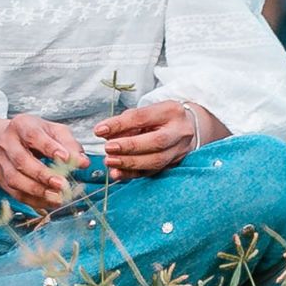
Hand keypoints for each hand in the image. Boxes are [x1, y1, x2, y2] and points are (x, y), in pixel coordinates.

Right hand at [0, 114, 86, 212]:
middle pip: (22, 161)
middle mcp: (7, 143)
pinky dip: (32, 200)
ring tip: (57, 197)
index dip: (50, 148)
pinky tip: (49, 202)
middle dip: (43, 175)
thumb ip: (70, 145)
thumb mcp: (55, 131)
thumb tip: (83, 162)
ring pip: (15, 179)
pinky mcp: (0, 178)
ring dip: (37, 190)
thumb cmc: (37, 134)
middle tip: (62, 184)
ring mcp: (1, 162)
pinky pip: (14, 193)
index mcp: (22, 125)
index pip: (34, 136)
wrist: (9, 139)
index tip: (65, 158)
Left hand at [94, 99, 220, 178]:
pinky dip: (132, 174)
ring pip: (156, 160)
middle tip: (108, 148)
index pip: (143, 117)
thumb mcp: (145, 113)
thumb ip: (126, 123)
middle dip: (129, 146)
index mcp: (171, 111)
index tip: (100, 130)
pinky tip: (117, 173)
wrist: (185, 128)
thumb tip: (104, 134)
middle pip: (157, 141)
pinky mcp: (174, 164)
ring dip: (129, 163)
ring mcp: (180, 149)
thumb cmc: (160, 119)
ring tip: (110, 161)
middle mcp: (180, 131)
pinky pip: (152, 172)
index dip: (120, 124)